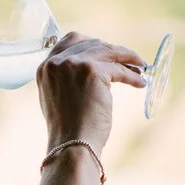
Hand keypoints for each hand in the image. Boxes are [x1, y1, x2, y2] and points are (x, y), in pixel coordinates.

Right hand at [37, 31, 146, 151]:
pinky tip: (140, 82)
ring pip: (108, 51)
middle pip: (92, 43)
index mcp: (45, 67)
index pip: (70, 40)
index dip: (92, 44)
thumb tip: (92, 67)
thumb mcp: (58, 96)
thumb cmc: (68, 129)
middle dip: (112, 51)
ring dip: (127, 57)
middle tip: (128, 61)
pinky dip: (132, 75)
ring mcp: (73, 64)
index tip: (107, 51)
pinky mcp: (92, 71)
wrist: (71, 144)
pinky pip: (119, 69)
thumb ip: (66, 77)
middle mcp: (56, 62)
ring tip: (139, 67)